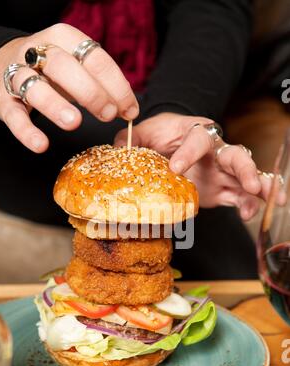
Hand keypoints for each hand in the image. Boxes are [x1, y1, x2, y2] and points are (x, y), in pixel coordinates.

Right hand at [0, 23, 138, 152]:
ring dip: (55, 105)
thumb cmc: (51, 71)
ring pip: (34, 86)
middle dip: (91, 92)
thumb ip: (102, 84)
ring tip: (74, 123)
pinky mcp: (3, 99)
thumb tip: (129, 109)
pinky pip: (13, 114)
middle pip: (64, 67)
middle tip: (108, 115)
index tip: (129, 109)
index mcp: (63, 39)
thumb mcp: (77, 68)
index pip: (94, 57)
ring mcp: (17, 75)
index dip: (116, 85)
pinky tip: (41, 144)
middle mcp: (37, 52)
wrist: (3, 64)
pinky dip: (26, 130)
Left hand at [115, 113, 285, 219]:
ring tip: (267, 199)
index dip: (189, 152)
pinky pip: (238, 196)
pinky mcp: (221, 190)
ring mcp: (220, 172)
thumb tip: (117, 150)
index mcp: (195, 133)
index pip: (198, 138)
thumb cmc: (160, 135)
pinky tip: (249, 215)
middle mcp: (213, 152)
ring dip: (256, 188)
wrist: (171, 143)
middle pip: (235, 155)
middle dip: (244, 169)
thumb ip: (131, 140)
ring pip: (245, 177)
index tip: (175, 168)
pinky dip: (247, 204)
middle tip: (250, 183)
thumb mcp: (144, 133)